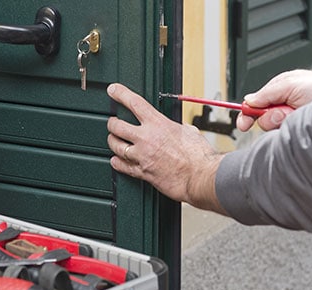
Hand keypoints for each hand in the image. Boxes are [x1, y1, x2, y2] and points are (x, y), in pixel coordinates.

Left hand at [106, 83, 226, 212]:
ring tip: (114, 140)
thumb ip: (177, 128)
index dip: (120, 94)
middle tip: (112, 122)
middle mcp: (146, 139)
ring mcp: (142, 156)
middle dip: (112, 123)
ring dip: (113, 142)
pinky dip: (117, 162)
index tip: (113, 90)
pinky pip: (122, 166)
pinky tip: (117, 160)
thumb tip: (178, 130)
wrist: (200, 177)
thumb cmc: (199, 156)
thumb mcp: (189, 132)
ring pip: (116, 146)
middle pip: (117, 126)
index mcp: (158, 124)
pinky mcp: (142, 172)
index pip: (134, 103)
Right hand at [236, 69, 311, 131]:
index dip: (247, 114)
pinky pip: (282, 136)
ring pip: (272, 129)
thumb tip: (248, 101)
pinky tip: (300, 124)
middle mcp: (283, 107)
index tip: (243, 124)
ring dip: (283, 122)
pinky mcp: (296, 132)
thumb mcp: (291, 84)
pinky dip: (289, 130)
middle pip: (262, 119)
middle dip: (271, 118)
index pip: (255, 105)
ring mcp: (290, 120)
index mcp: (279, 92)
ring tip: (298, 115)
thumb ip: (267, 93)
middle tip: (284, 114)